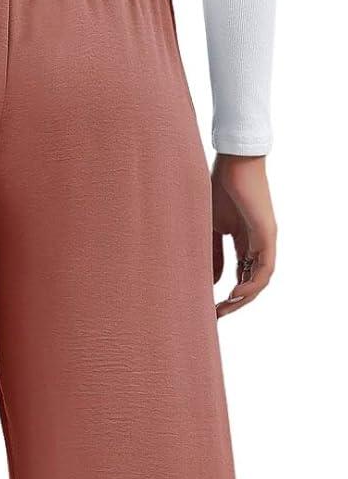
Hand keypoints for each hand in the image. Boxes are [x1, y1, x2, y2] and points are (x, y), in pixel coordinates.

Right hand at [211, 154, 276, 317]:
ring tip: (225, 308)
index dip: (228, 295)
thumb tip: (214, 281)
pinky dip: (252, 284)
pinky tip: (236, 294)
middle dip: (235, 302)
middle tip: (216, 316)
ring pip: (260, 280)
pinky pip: (265, 268)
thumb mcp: (211, 229)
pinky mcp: (267, 234)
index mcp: (245, 242)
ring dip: (244, 298)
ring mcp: (265, 240)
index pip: (241, 276)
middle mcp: (259, 244)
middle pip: (251, 283)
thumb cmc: (219, 188)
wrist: (232, 163)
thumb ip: (214, 255)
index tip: (211, 307)